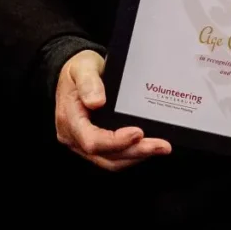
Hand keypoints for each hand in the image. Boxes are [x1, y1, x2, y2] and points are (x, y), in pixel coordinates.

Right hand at [54, 49, 170, 169]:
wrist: (77, 74)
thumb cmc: (79, 70)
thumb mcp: (82, 67)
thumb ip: (88, 83)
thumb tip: (96, 101)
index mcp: (69, 119)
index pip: (92, 140)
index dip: (116, 141)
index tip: (138, 133)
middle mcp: (74, 137)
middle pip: (106, 155)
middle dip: (136, 152)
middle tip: (161, 145)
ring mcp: (83, 144)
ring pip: (112, 161)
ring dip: (138, 156)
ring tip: (161, 147)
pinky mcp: (95, 146)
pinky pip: (114, 158)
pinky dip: (133, 154)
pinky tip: (149, 147)